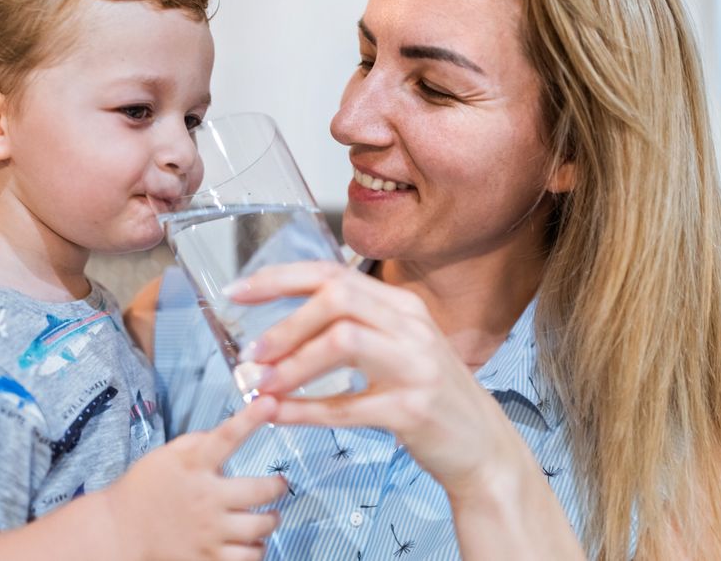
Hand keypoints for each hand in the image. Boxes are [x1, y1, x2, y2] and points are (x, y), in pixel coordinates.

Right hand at [103, 396, 287, 560]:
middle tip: (278, 485)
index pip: (226, 436)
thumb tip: (230, 431)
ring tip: (268, 516)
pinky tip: (252, 541)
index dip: (250, 418)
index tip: (269, 403)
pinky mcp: (208, 558)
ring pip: (261, 527)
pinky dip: (257, 549)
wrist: (119, 530)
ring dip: (270, 519)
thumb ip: (199, 443)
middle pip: (261, 491)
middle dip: (277, 486)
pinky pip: (249, 557)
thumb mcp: (167, 455)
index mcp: (193, 466)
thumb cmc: (144, 489)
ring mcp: (209, 531)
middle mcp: (205, 497)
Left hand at [228, 262, 525, 497]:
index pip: (332, 273)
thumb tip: (280, 330)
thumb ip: (349, 329)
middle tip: (252, 351)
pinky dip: (306, 410)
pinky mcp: (414, 409)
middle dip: (285, 323)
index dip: (279, 278)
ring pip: (342, 342)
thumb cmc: (429, 397)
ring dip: (293, 364)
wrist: (482, 447)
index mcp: (400, 306)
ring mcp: (416, 366)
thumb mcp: (396, 349)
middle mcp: (411, 326)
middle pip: (337, 298)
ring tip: (261, 384)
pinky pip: (348, 406)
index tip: (237, 291)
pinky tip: (279, 415)